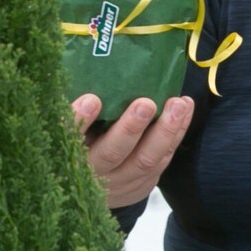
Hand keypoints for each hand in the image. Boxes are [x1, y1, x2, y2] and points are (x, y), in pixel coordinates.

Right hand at [73, 94, 192, 209]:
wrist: (88, 186)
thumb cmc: (75, 143)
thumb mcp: (66, 129)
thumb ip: (71, 108)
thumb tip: (79, 64)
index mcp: (68, 155)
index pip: (68, 138)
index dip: (78, 120)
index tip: (91, 99)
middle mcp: (93, 173)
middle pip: (112, 154)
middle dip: (130, 128)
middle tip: (145, 103)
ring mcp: (121, 181)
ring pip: (145, 160)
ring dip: (165, 131)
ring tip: (178, 104)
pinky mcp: (142, 183)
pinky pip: (163, 159)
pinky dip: (176, 133)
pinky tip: (185, 108)